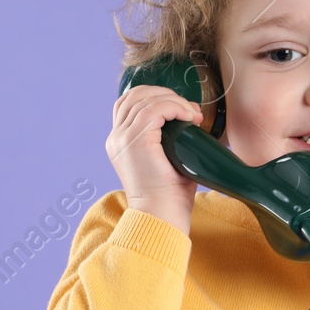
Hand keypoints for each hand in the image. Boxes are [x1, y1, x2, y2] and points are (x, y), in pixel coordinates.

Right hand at [107, 82, 204, 230]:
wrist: (161, 215)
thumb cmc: (169, 194)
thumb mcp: (168, 158)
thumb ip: (171, 136)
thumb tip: (190, 114)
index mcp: (120, 142)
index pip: (130, 103)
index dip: (155, 97)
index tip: (181, 111)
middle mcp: (116, 138)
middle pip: (135, 95)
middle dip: (165, 94)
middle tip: (188, 110)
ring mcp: (122, 138)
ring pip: (145, 99)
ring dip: (174, 100)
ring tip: (192, 115)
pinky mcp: (134, 140)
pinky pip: (155, 109)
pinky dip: (174, 106)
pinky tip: (188, 116)